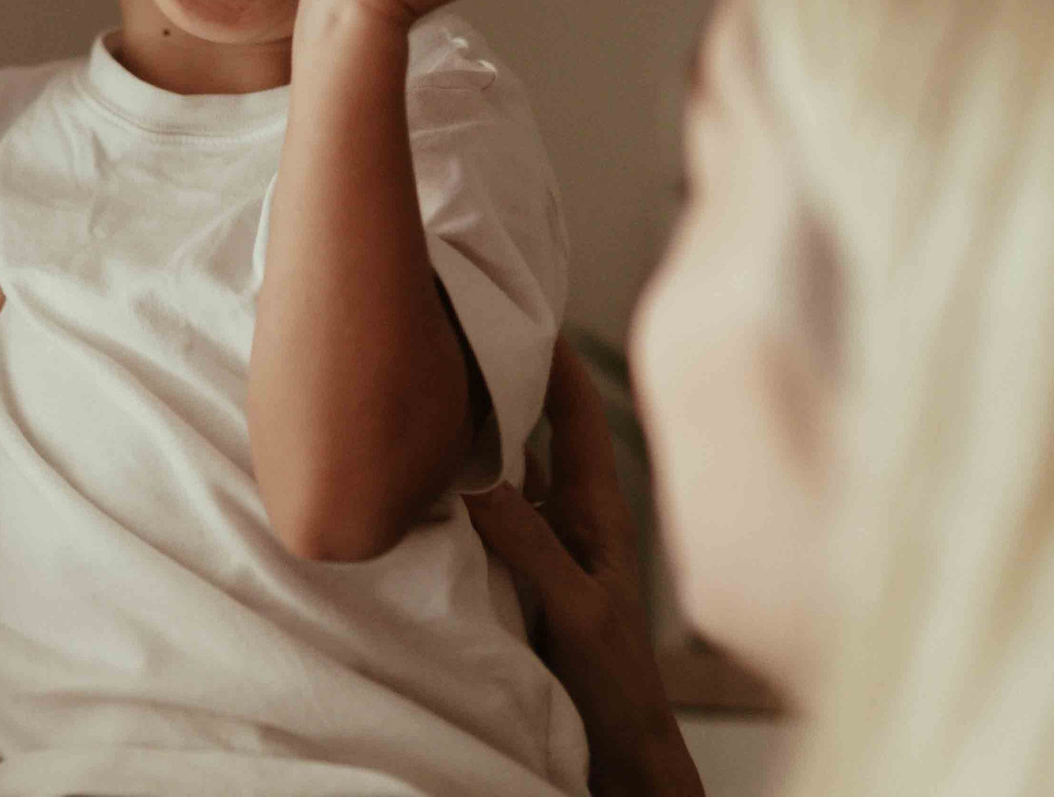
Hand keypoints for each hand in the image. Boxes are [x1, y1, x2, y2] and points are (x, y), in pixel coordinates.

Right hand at [467, 340, 703, 796]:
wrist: (622, 745)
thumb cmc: (616, 680)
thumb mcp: (573, 606)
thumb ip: (528, 543)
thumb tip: (477, 476)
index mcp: (599, 508)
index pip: (576, 413)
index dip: (551, 359)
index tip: (516, 309)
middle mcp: (574, 513)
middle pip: (538, 428)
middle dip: (505, 380)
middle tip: (461, 333)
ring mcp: (550, 540)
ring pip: (510, 467)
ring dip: (480, 431)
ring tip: (437, 385)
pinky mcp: (526, 568)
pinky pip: (492, 510)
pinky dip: (465, 484)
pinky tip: (431, 472)